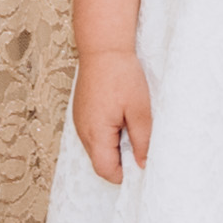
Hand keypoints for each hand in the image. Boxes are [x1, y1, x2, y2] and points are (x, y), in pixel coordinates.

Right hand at [69, 46, 150, 183]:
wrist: (103, 48)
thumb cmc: (122, 75)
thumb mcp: (140, 110)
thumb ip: (142, 141)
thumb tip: (143, 164)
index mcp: (96, 134)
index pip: (106, 171)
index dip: (125, 174)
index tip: (142, 164)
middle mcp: (83, 131)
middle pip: (100, 162)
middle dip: (121, 161)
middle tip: (141, 146)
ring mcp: (80, 121)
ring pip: (97, 148)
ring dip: (114, 147)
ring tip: (132, 128)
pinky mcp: (82, 112)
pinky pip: (93, 134)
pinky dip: (107, 135)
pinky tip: (121, 119)